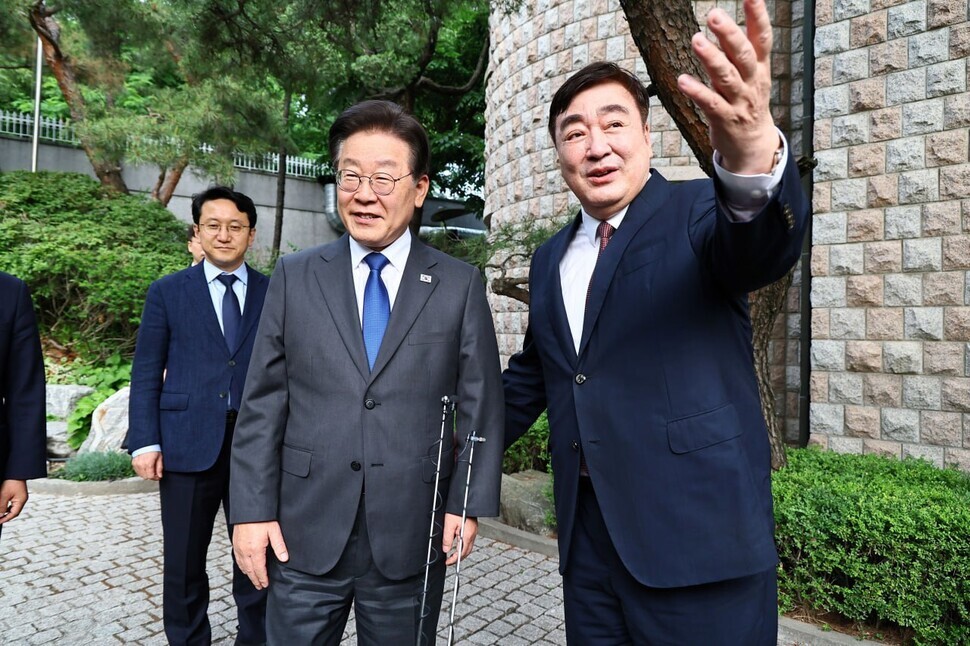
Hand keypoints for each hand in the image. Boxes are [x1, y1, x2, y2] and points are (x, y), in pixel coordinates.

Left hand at [0, 480, 27, 524]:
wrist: (16, 472)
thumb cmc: (11, 481)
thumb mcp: (4, 495)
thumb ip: (2, 506)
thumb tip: (0, 515)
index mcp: (21, 500)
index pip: (14, 513)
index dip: (6, 519)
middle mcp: (22, 499)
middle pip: (14, 511)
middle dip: (6, 516)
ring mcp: (21, 496)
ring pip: (13, 507)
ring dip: (6, 511)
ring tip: (0, 514)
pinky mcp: (18, 494)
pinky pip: (13, 503)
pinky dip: (7, 506)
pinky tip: (3, 507)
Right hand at [131, 451, 163, 480]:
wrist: (145, 442)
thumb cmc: (154, 449)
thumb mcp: (160, 457)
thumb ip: (159, 468)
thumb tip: (160, 476)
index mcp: (148, 464)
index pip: (150, 476)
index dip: (155, 478)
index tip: (158, 476)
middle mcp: (141, 465)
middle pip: (145, 477)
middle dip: (151, 476)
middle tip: (155, 473)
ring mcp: (136, 464)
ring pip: (141, 475)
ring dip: (146, 474)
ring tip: (150, 469)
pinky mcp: (133, 463)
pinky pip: (137, 471)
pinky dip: (141, 471)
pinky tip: (145, 467)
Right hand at [233, 521, 288, 589]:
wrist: (249, 509)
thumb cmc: (262, 518)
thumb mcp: (274, 531)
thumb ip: (279, 546)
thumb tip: (285, 559)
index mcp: (255, 550)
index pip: (259, 569)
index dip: (262, 578)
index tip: (265, 584)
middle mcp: (245, 551)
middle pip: (250, 570)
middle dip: (255, 579)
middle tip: (260, 586)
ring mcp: (239, 547)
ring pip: (243, 566)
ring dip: (248, 574)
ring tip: (253, 580)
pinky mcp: (235, 543)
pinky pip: (237, 559)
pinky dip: (241, 566)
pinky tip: (244, 568)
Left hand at [442, 513, 477, 565]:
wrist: (464, 500)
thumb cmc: (457, 510)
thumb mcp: (449, 525)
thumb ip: (447, 539)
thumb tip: (446, 550)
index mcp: (467, 535)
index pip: (461, 553)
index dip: (454, 559)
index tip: (447, 562)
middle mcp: (472, 534)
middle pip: (467, 552)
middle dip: (458, 558)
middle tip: (450, 561)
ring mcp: (474, 531)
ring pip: (468, 547)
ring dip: (461, 552)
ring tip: (453, 555)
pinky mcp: (473, 528)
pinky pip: (469, 540)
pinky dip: (463, 545)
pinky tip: (458, 544)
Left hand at [677, 0, 779, 173]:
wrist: (752, 144)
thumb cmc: (746, 101)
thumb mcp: (749, 74)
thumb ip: (738, 49)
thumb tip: (724, 22)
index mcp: (759, 67)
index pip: (762, 38)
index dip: (758, 16)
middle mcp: (752, 82)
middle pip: (742, 55)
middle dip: (729, 34)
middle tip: (714, 15)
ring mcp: (739, 101)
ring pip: (726, 77)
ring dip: (711, 58)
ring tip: (697, 40)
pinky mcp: (725, 119)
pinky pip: (711, 104)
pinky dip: (697, 92)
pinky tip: (682, 81)